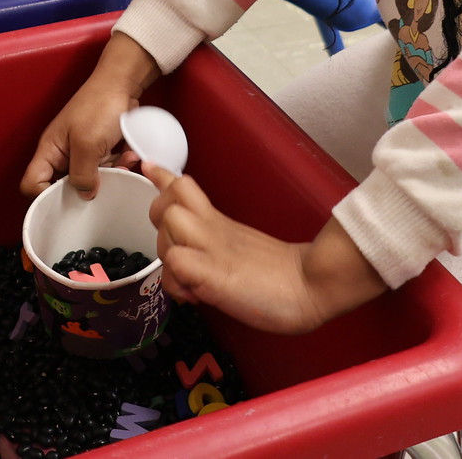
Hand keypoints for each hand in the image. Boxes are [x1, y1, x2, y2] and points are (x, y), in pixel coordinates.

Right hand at [21, 33, 161, 196]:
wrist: (122, 83)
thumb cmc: (98, 107)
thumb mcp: (88, 144)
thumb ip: (82, 174)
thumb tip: (85, 196)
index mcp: (50, 150)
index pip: (32, 182)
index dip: (44, 195)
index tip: (68, 200)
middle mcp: (62, 153)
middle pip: (64, 185)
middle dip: (87, 186)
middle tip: (104, 184)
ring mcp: (81, 151)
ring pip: (90, 178)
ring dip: (109, 174)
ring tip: (124, 163)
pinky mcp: (99, 148)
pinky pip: (106, 167)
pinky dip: (119, 164)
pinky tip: (130, 155)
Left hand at [144, 166, 386, 334]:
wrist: (312, 287)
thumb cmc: (279, 278)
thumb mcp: (239, 250)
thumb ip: (215, 244)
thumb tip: (191, 257)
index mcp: (218, 223)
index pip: (183, 187)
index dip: (162, 177)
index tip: (148, 166)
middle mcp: (212, 230)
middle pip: (168, 200)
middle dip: (159, 225)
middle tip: (176, 250)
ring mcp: (213, 250)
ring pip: (168, 225)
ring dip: (168, 251)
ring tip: (187, 278)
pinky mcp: (214, 274)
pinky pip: (177, 262)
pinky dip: (176, 280)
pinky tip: (193, 295)